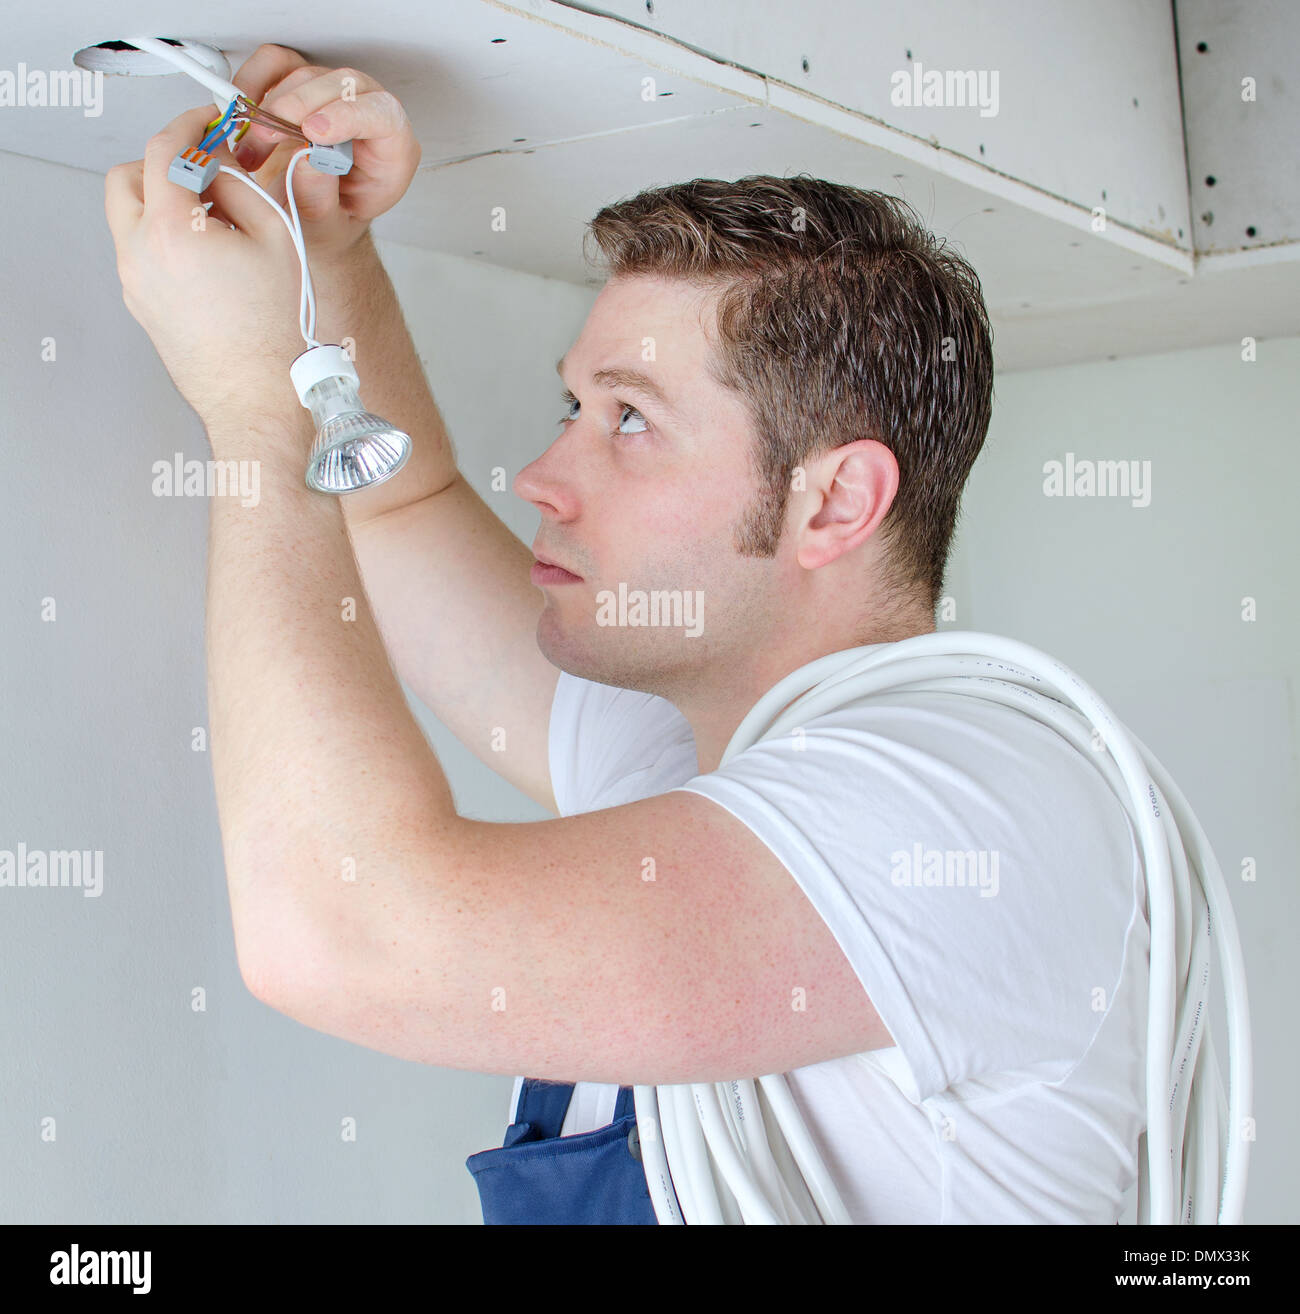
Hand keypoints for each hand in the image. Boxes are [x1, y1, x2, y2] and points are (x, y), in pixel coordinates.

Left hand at [105, 103, 310, 434]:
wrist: (259, 399)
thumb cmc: (273, 337)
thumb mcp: (278, 239)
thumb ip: (245, 186)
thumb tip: (225, 165)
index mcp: (170, 231)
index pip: (166, 149)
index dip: (191, 125)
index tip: (210, 123)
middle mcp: (139, 254)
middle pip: (128, 178)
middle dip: (164, 163)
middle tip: (205, 168)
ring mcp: (135, 283)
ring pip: (130, 217)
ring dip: (163, 202)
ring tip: (214, 218)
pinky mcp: (142, 306)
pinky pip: (141, 253)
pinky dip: (166, 238)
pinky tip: (211, 255)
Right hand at [221, 44, 421, 265]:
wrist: (311, 220)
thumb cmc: (329, 223)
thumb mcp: (326, 227)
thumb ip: (319, 199)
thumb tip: (307, 157)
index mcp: (392, 152)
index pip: (384, 115)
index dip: (348, 116)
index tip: (312, 132)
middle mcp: (369, 115)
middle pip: (342, 85)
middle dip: (298, 107)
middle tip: (266, 136)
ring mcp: (336, 96)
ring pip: (306, 74)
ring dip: (270, 108)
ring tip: (253, 148)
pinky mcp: (303, 85)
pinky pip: (276, 63)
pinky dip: (253, 83)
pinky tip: (244, 115)